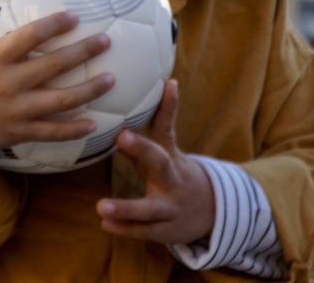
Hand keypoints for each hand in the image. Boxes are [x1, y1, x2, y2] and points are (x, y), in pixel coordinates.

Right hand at [0, 0, 115, 166]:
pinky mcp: (19, 132)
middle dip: (83, 52)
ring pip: (61, 101)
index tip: (74, 17)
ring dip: (89, 90)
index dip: (53, 25)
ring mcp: (16, 111)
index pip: (28, 38)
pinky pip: (52, 132)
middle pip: (54, 66)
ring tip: (111, 79)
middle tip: (106, 41)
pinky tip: (95, 123)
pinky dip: (75, 129)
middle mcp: (8, 85)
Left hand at [96, 79, 214, 245]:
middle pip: (161, 163)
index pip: (168, 128)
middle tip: (122, 135)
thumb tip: (126, 95)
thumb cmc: (174, 173)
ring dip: (126, 208)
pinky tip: (106, 224)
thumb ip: (149, 128)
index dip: (168, 107)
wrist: (212, 212)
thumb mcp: (166, 151)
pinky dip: (126, 228)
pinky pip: (145, 230)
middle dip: (142, 148)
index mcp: (171, 156)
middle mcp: (174, 180)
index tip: (168, 84)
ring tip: (101, 206)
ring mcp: (172, 207)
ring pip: (151, 208)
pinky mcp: (166, 230)